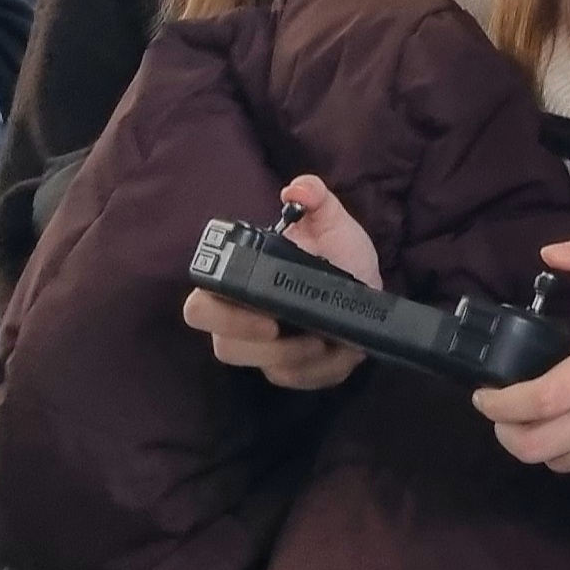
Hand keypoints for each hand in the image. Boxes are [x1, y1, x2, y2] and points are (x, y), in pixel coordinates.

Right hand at [183, 175, 377, 391]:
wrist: (368, 283)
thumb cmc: (337, 251)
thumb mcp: (331, 220)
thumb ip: (316, 197)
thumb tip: (297, 188)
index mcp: (237, 284)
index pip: (200, 308)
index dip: (219, 315)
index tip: (264, 313)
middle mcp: (242, 321)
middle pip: (225, 348)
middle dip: (261, 347)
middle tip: (299, 335)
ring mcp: (266, 350)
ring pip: (264, 369)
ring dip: (298, 360)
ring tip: (329, 340)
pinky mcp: (293, 370)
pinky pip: (296, 381)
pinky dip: (322, 371)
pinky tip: (344, 352)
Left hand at [471, 233, 569, 474]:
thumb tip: (550, 252)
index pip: (542, 398)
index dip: (502, 404)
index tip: (483, 396)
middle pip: (541, 443)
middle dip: (507, 433)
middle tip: (498, 416)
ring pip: (559, 461)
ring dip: (534, 446)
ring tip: (528, 424)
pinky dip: (566, 455)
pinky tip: (566, 433)